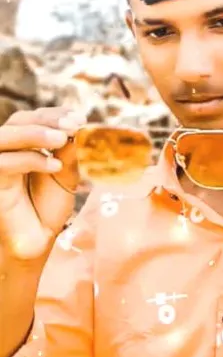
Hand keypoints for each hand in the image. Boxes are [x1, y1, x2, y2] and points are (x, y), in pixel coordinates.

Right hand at [0, 107, 85, 262]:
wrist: (37, 241)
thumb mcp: (65, 175)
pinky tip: (55, 166)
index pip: (33, 118)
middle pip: (18, 121)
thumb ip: (68, 152)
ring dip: (35, 134)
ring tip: (64, 138)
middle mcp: (5, 151)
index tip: (80, 118)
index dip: (54, 114)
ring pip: (4, 137)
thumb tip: (78, 125)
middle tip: (74, 125)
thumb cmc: (48, 208)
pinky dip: (30, 160)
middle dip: (47, 120)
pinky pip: (3, 164)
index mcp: (21, 144)